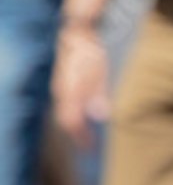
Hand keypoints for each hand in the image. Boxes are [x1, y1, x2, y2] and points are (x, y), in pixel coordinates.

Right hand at [51, 29, 109, 150]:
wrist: (76, 35)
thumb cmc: (89, 52)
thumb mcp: (99, 71)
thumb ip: (98, 94)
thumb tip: (101, 116)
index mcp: (69, 92)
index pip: (71, 121)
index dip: (80, 137)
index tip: (90, 148)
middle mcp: (61, 93)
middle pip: (66, 121)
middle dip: (77, 135)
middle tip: (90, 147)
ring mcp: (61, 88)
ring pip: (65, 114)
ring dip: (76, 127)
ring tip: (88, 137)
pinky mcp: (64, 85)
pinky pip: (66, 106)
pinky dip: (74, 116)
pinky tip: (84, 119)